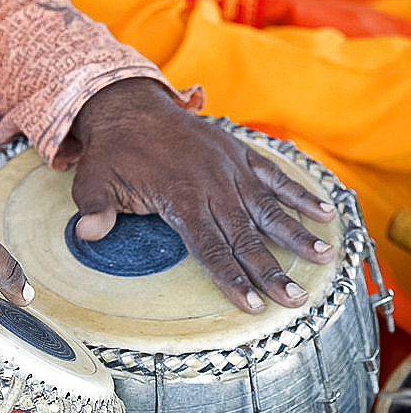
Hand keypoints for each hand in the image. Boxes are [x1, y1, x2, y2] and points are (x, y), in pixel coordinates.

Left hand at [67, 78, 336, 312]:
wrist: (129, 107)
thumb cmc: (112, 152)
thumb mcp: (93, 180)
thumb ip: (95, 209)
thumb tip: (86, 233)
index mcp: (179, 197)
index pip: (210, 247)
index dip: (231, 278)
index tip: (252, 305)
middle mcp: (211, 184)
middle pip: (245, 235)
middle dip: (271, 270)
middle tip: (295, 299)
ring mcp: (229, 167)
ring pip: (267, 207)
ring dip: (296, 233)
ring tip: (323, 257)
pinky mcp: (238, 153)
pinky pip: (274, 175)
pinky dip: (299, 193)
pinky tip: (325, 212)